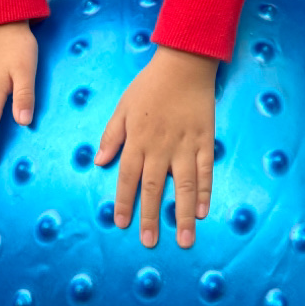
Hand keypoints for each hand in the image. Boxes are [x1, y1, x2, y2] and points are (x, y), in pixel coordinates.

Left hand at [94, 45, 218, 248]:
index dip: (124, 201)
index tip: (122, 223)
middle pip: (154, 187)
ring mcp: (184, 145)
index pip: (128, 177)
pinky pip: (205, 170)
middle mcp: (160, 147)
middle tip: (150, 242)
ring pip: (184, 186)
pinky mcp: (204, 140)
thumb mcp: (123, 106)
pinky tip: (203, 211)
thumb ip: (111, 134)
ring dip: (183, 214)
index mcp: (137, 139)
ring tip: (185, 240)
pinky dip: (205, 191)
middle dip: (150, 217)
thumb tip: (99, 161)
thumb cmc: (150, 84)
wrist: (183, 64)